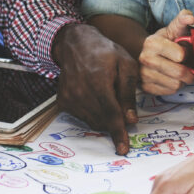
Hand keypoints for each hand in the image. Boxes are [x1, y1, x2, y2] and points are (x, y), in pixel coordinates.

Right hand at [53, 22, 138, 155]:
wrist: (76, 44)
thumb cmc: (105, 51)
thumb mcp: (126, 64)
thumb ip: (128, 92)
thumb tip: (131, 119)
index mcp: (99, 81)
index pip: (111, 114)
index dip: (118, 133)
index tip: (124, 149)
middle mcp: (81, 92)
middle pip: (102, 120)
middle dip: (115, 122)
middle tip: (123, 112)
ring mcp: (69, 98)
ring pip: (92, 121)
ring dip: (104, 118)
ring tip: (108, 98)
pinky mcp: (63, 101)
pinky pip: (82, 117)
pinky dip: (92, 113)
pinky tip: (95, 97)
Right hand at [138, 9, 193, 94]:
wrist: (145, 52)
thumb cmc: (164, 41)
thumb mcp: (172, 28)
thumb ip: (182, 20)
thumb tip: (190, 17)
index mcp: (152, 43)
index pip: (180, 56)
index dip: (186, 53)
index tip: (183, 50)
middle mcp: (145, 59)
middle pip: (179, 73)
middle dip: (188, 71)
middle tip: (187, 65)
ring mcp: (143, 75)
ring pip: (175, 85)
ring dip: (181, 80)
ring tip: (177, 70)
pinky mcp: (145, 88)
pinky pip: (169, 92)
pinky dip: (173, 86)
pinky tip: (170, 77)